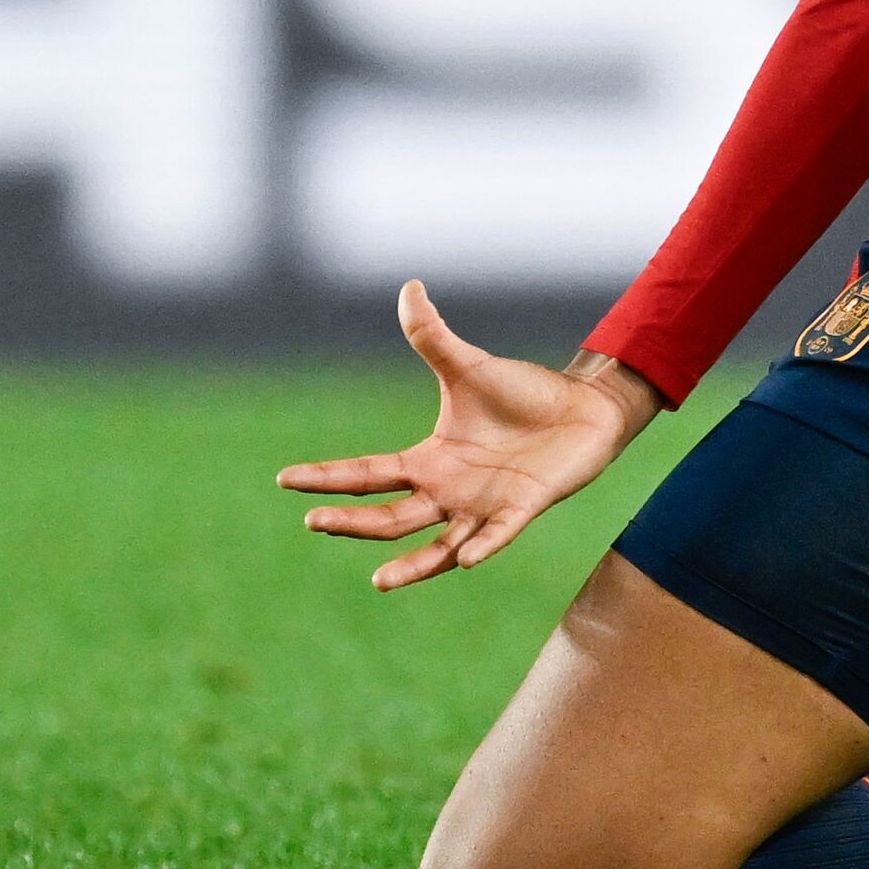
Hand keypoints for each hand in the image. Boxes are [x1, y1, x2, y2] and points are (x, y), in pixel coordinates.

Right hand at [275, 281, 654, 590]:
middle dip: (351, 522)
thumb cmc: (524, 394)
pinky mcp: (523, 507)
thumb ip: (434, 337)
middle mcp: (449, 491)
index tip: (284, 478)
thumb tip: (410, 287)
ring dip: (411, 566)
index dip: (328, 477)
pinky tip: (466, 558)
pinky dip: (482, 547)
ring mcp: (483, 505)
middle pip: (389, 516)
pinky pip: (499, 535)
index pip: (367, 473)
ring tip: (379, 581)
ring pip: (437, 546)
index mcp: (429, 461)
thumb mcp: (470, 366)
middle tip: (314, 520)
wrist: (583, 409)